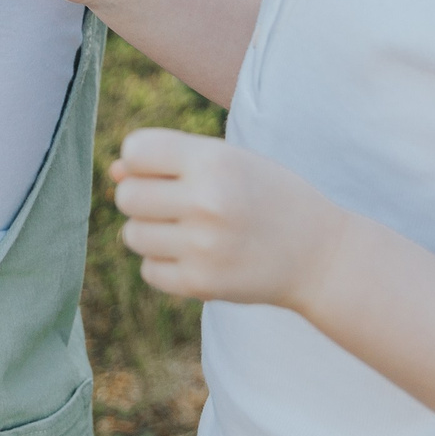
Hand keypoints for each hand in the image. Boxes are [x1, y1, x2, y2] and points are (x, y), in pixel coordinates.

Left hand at [108, 128, 347, 312]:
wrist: (321, 255)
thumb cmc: (268, 196)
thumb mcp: (229, 161)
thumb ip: (171, 159)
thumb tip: (113, 171)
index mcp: (213, 161)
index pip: (135, 151)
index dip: (141, 160)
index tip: (163, 170)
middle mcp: (205, 202)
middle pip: (126, 196)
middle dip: (142, 198)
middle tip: (176, 204)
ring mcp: (202, 247)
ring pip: (132, 235)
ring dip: (151, 232)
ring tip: (188, 231)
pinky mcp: (201, 284)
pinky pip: (149, 271)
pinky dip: (163, 265)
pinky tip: (195, 256)